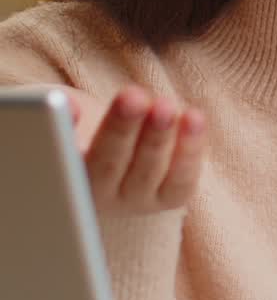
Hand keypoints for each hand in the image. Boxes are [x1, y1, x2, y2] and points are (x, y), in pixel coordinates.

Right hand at [64, 86, 205, 215]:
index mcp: (67, 179)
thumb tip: (69, 108)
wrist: (109, 152)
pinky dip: (190, 149)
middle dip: (124, 129)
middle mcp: (102, 197)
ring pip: (150, 172)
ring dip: (159, 137)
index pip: (73, 160)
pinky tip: (194, 118)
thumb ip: (59, 115)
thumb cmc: (80, 130)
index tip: (89, 103)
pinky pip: (181, 181)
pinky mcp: (168, 199)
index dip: (98, 131)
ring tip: (165, 105)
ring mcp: (137, 201)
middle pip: (112, 165)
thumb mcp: (62, 122)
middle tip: (134, 98)